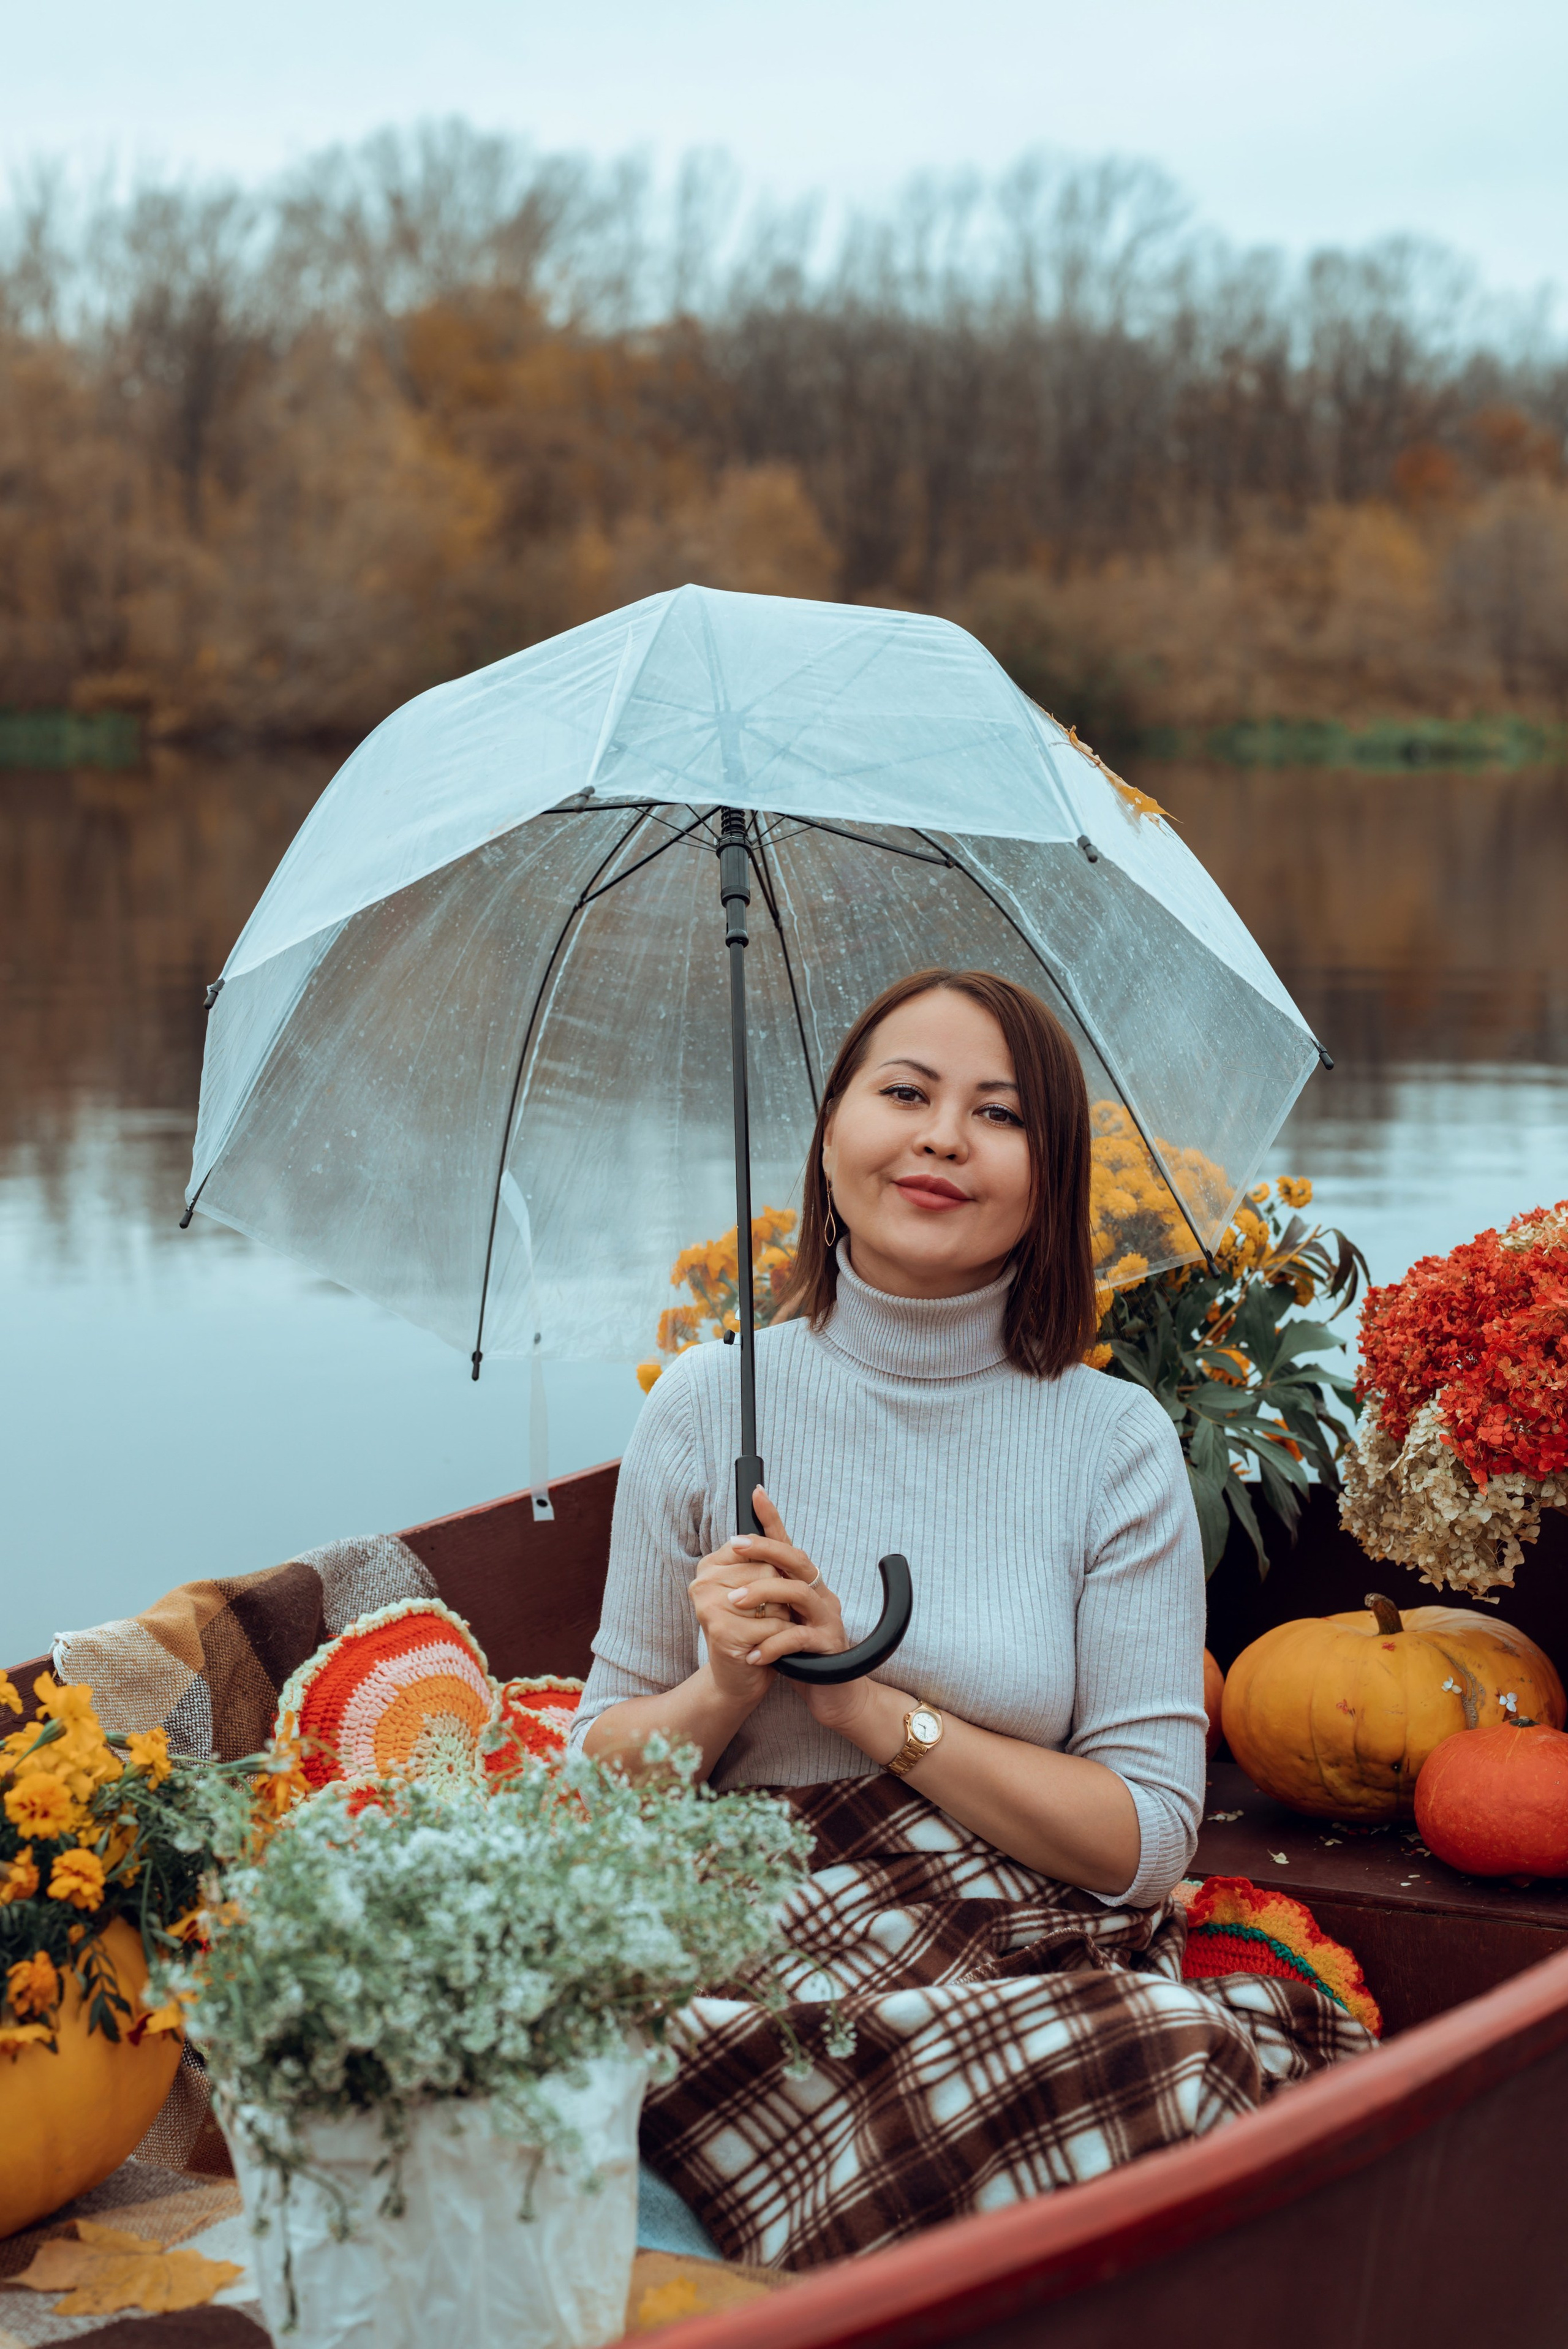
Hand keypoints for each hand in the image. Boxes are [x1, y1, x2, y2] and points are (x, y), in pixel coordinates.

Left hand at [688, 1489, 848, 1704]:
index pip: (789, 1545)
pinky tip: (753, 1654)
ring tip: (732, 1602)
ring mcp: (828, 1619)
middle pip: (796, 1559)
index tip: (756, 1493)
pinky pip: (799, 1638)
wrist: (834, 1695)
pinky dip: (773, 1645)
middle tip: (733, 1546)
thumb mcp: (782, 1620)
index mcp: (807, 1585)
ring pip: (797, 1593)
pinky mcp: (829, 1646)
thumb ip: (768, 1597)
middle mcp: (820, 1595)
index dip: (773, 1519)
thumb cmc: (802, 1655)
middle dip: (764, 1548)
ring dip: (763, 1593)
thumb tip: (736, 1571)